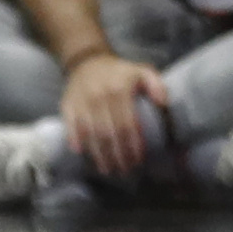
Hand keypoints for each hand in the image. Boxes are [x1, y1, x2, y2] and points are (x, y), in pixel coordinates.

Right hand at [60, 52, 166, 176]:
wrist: (87, 61)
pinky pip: (71, 127)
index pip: (127, 125)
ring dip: (99, 155)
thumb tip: (164, 103)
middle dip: (118, 156)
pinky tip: (83, 154)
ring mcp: (82, 102)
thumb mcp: (141, 71)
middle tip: (125, 171)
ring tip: (108, 169)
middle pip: (109, 134)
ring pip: (91, 134)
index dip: (133, 145)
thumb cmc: (119, 72)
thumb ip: (156, 85)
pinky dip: (76, 141)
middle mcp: (99, 96)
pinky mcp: (68, 105)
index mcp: (119, 89)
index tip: (138, 160)